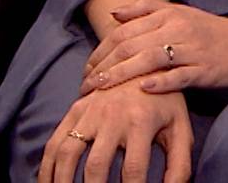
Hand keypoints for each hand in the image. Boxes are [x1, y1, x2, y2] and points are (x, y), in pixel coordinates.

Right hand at [41, 81, 191, 182]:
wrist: (144, 57)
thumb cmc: (166, 100)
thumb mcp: (180, 127)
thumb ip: (180, 164)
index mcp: (141, 123)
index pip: (133, 171)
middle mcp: (112, 117)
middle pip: (95, 167)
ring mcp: (90, 112)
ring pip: (67, 153)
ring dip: (62, 181)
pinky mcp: (76, 108)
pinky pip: (55, 140)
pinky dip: (47, 166)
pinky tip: (47, 182)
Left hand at [80, 0, 227, 95]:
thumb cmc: (211, 31)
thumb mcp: (180, 14)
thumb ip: (147, 11)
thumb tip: (114, 14)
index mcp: (168, 14)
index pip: (125, 30)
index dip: (102, 49)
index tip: (87, 68)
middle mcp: (177, 28)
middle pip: (132, 44)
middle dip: (105, 65)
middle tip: (86, 83)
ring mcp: (192, 48)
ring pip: (150, 58)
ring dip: (122, 74)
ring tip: (101, 88)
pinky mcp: (206, 68)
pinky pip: (179, 75)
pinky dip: (160, 82)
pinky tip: (142, 89)